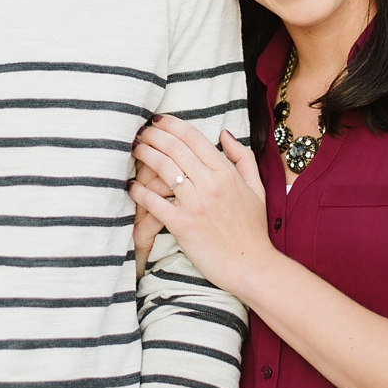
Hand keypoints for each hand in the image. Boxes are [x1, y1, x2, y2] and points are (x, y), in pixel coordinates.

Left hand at [129, 116, 271, 293]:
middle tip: (140, 132)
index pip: (193, 137)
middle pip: (174, 147)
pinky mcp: (182, 225)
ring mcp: (195, 204)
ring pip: (162, 168)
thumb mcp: (256, 188)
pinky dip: (138, 191)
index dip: (171, 124)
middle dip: (152, 135)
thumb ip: (242, 158)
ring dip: (144, 154)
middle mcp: (210, 184)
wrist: (252, 266)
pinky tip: (131, 186)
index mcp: (226, 172)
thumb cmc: (253, 230)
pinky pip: (153, 201)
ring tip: (134, 150)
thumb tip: (223, 134)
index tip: (158, 120)